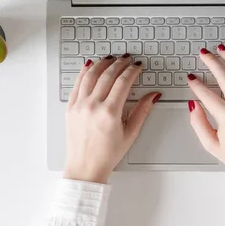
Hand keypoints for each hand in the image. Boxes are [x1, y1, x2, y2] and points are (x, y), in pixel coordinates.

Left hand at [63, 54, 160, 183]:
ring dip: (102, 64)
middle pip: (107, 75)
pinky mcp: (70, 108)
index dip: (132, 71)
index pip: (123, 82)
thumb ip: (142, 111)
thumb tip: (153, 95)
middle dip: (119, 64)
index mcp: (110, 113)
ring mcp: (79, 106)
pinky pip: (77, 84)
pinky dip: (84, 72)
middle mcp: (93, 106)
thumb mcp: (130, 133)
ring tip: (111, 58)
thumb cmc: (107, 154)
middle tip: (127, 59)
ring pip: (90, 75)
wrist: (85, 167)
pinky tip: (91, 66)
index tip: (138, 66)